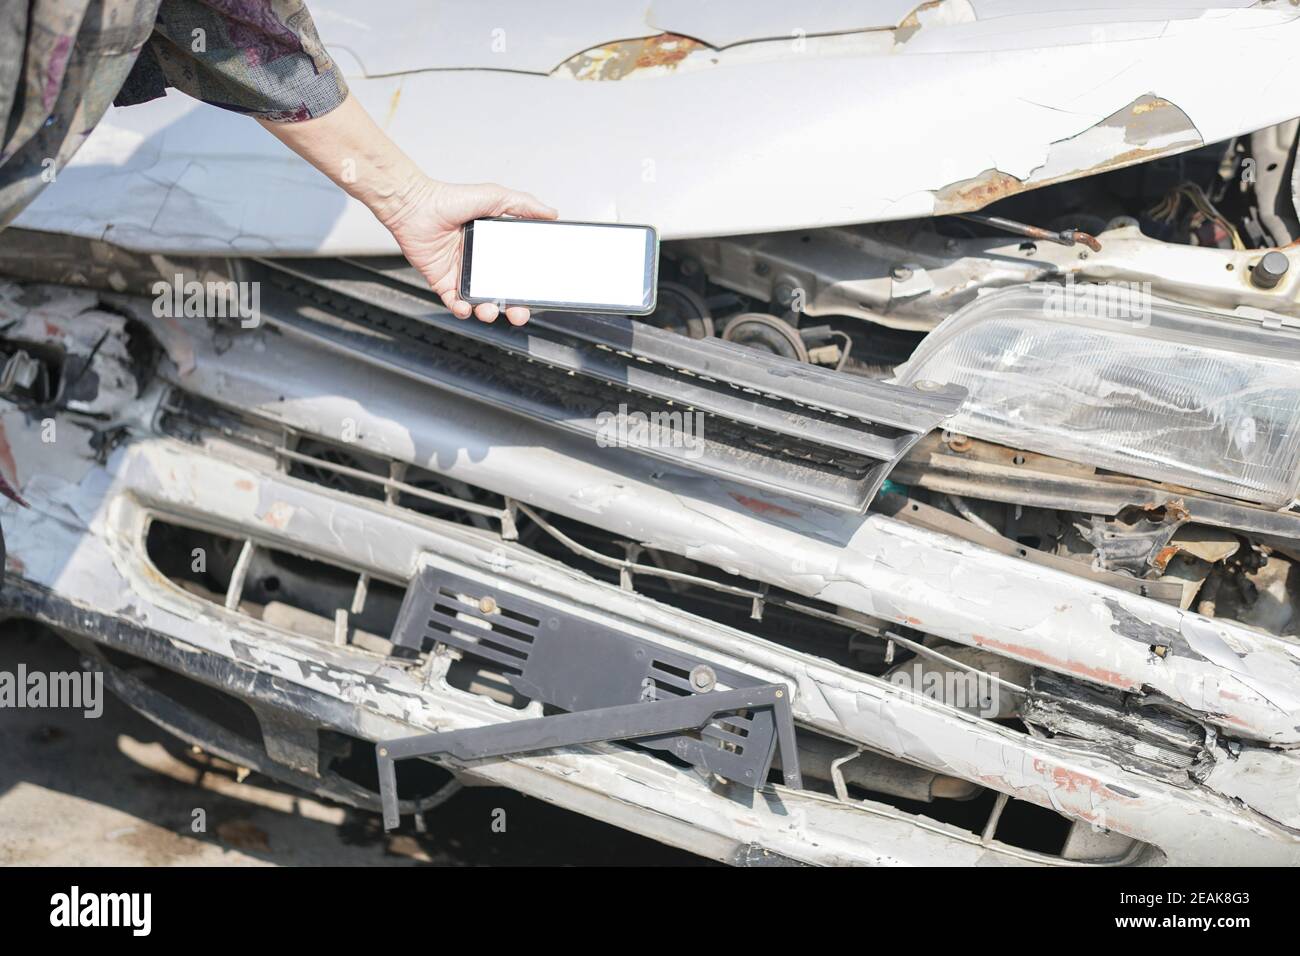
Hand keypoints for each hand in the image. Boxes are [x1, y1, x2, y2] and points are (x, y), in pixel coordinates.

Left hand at [380, 176, 556, 324]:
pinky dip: (461, 310)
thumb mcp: (495, 197)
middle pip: (502, 294)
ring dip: (488, 312)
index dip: (527, 288)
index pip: (516, 273)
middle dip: (513, 309)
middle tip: (518, 313)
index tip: (536, 296)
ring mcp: (461, 274)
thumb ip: (523, 205)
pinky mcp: (442, 282)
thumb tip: (551, 213)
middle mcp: (479, 263)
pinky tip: (466, 308)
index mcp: (494, 248)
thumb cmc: (450, 199)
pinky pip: (454, 303)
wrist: (415, 206)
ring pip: (480, 303)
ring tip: (489, 310)